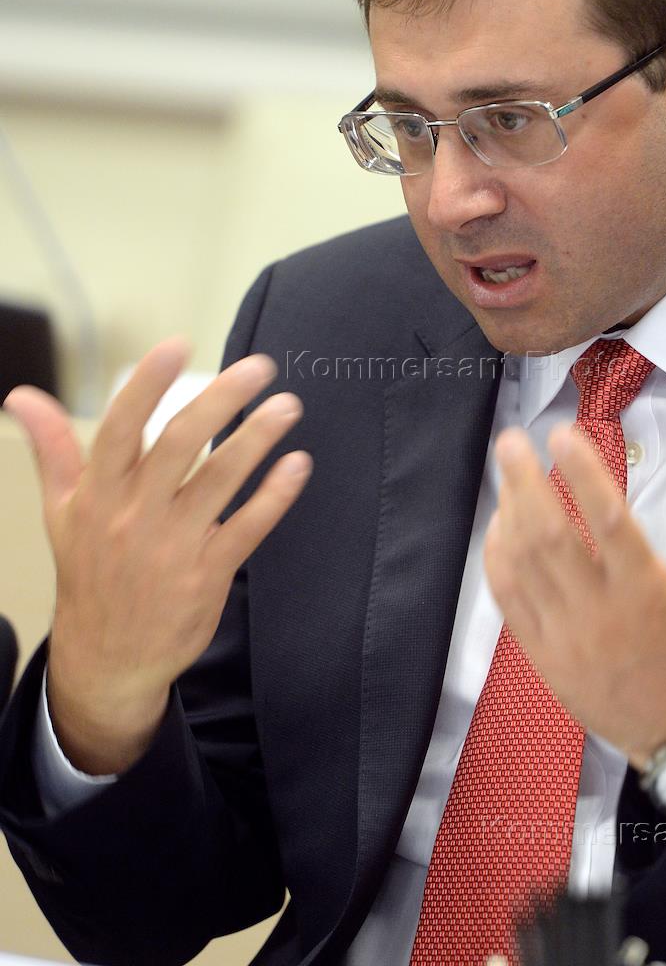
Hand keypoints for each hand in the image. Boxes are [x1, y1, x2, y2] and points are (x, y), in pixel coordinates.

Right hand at [3, 338, 309, 773]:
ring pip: (219, 482)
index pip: (120, 428)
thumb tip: (21, 396)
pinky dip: (275, 496)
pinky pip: (247, 528)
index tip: (178, 346)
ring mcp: (173, 547)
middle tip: (259, 367)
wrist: (107, 660)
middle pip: (180, 445)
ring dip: (257, 440)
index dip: (147, 385)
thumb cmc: (89, 573)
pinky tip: (297, 465)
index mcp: (98, 495)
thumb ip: (52, 448)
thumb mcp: (61, 512)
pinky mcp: (207, 575)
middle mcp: (134, 516)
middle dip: (222, 400)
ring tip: (288, 407)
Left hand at [483, 424, 665, 768]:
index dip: (584, 475)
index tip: (562, 435)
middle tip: (511, 441)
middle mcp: (600, 613)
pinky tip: (500, 526)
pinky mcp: (542, 655)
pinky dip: (498, 558)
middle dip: (525, 483)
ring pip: (524, 565)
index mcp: (648, 593)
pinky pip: (508, 600)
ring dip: (509, 513)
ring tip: (507, 473)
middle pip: (550, 538)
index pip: (610, 522)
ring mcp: (564, 636)